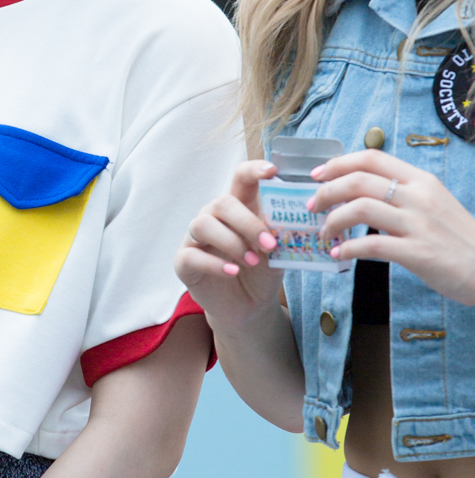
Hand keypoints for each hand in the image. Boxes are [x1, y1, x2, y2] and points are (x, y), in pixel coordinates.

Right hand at [174, 159, 284, 332]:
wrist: (249, 307)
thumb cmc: (262, 272)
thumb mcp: (277, 251)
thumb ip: (280, 233)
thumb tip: (294, 217)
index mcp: (238, 207)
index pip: (241, 178)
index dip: (253, 170)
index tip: (271, 171)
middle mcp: (214, 217)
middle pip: (222, 202)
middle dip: (248, 223)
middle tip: (269, 245)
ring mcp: (196, 238)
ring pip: (203, 224)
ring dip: (232, 242)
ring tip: (252, 262)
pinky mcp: (184, 261)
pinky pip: (192, 255)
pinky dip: (215, 264)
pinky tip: (232, 272)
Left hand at [310, 149, 474, 304]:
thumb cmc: (458, 239)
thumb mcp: (434, 203)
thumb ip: (402, 194)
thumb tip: (361, 191)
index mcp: (421, 180)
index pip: (372, 157)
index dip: (338, 163)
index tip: (317, 175)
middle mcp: (419, 196)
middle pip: (359, 180)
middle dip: (326, 191)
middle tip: (311, 205)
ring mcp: (419, 224)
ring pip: (360, 208)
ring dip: (332, 220)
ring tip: (324, 233)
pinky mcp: (419, 253)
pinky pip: (372, 246)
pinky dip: (348, 249)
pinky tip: (339, 255)